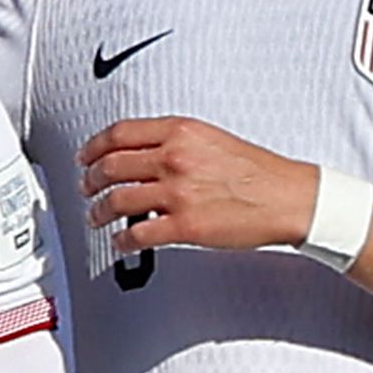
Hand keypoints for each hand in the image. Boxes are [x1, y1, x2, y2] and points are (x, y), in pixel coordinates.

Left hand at [78, 117, 318, 253]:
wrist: (287, 197)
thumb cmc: (257, 171)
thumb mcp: (211, 138)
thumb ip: (175, 140)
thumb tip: (140, 150)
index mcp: (180, 132)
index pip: (119, 133)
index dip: (94, 147)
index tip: (85, 157)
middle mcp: (175, 158)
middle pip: (111, 166)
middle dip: (91, 179)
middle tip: (86, 187)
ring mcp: (178, 193)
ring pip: (116, 200)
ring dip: (99, 211)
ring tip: (97, 216)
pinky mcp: (185, 226)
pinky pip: (137, 234)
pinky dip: (121, 239)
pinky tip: (121, 241)